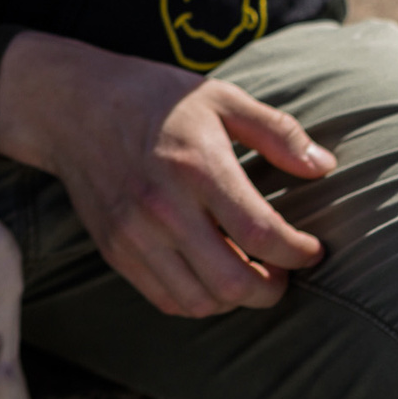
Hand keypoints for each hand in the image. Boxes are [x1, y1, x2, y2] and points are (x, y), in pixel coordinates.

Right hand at [1, 33, 333, 316]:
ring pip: (201, 301)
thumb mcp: (220, 98)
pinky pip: (166, 299)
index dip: (299, 253)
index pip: (261, 234)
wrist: (72, 105)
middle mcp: (164, 207)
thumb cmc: (154, 97)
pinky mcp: (115, 249)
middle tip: (285, 272)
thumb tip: (325, 166)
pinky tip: (211, 276)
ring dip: (237, 299)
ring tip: (250, 275)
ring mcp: (135, 233)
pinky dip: (199, 300)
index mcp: (196, 166)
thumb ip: (277, 131)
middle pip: (234, 282)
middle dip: (274, 289)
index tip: (312, 249)